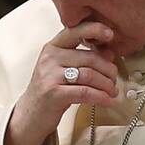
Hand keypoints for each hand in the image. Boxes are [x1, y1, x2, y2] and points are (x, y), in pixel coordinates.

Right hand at [4, 22, 117, 144]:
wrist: (30, 114)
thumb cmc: (50, 90)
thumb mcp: (62, 68)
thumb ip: (82, 57)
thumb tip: (109, 52)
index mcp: (53, 47)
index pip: (75, 31)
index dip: (95, 29)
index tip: (111, 34)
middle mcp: (50, 58)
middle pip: (90, 58)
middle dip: (108, 70)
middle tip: (114, 79)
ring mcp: (50, 75)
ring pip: (90, 75)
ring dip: (107, 85)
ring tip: (112, 92)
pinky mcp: (54, 94)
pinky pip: (85, 92)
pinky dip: (101, 97)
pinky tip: (108, 100)